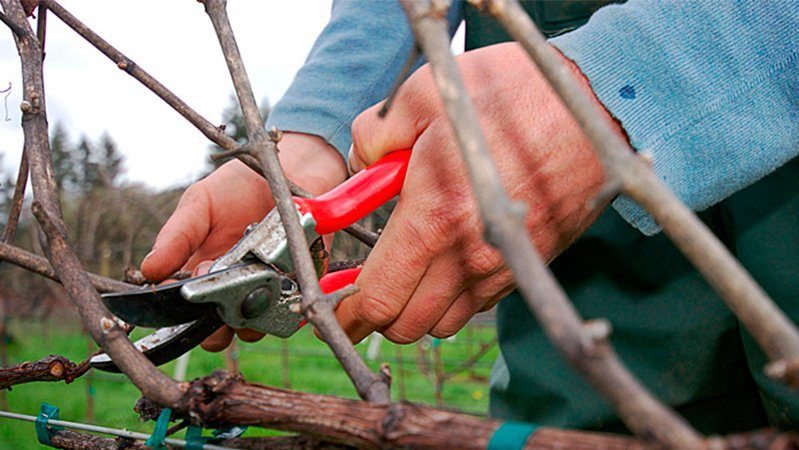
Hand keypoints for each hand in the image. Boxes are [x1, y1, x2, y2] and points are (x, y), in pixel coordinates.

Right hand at [141, 132, 346, 349]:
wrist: (288, 171)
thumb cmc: (238, 188)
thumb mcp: (199, 204)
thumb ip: (177, 237)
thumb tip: (148, 270)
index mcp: (200, 276)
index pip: (185, 316)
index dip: (182, 312)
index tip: (185, 288)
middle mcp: (231, 291)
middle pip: (217, 333)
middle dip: (215, 322)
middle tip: (221, 282)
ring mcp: (265, 293)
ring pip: (253, 329)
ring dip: (250, 311)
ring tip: (255, 272)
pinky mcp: (299, 288)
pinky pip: (291, 314)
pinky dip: (285, 299)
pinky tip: (283, 270)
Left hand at [337, 42, 623, 343]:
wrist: (592, 106)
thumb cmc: (509, 95)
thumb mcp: (422, 96)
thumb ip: (373, 137)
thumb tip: (359, 164)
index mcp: (434, 218)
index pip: (379, 299)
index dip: (346, 312)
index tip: (331, 306)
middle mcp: (470, 256)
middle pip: (408, 325)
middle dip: (377, 314)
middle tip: (363, 287)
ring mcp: (504, 265)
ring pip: (445, 322)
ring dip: (417, 307)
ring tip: (408, 268)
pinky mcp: (528, 262)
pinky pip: (480, 303)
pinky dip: (454, 296)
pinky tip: (449, 257)